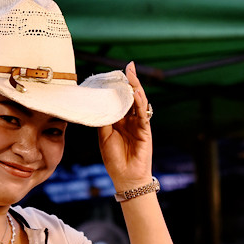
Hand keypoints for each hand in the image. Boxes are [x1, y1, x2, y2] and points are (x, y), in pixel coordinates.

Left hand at [98, 62, 154, 190]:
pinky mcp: (145, 131)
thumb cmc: (114, 159)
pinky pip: (143, 114)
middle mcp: (130, 120)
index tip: (115, 72)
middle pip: (131, 97)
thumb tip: (98, 104)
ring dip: (136, 88)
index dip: (118, 87)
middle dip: (130, 81)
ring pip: (139, 102)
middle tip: (128, 66)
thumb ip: (104, 120)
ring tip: (132, 75)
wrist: (125, 176)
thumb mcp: (104, 136)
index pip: (120, 99)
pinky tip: (136, 94)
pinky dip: (140, 103)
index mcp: (120, 120)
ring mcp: (139, 124)